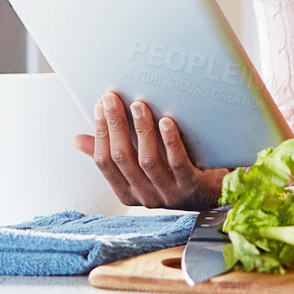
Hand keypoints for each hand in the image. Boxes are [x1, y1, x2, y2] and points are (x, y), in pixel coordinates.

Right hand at [72, 92, 228, 209]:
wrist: (216, 191)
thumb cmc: (176, 174)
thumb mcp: (141, 166)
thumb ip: (113, 154)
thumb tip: (78, 139)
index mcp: (128, 191)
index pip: (104, 162)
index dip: (99, 133)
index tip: (100, 106)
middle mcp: (146, 196)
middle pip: (122, 158)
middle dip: (115, 125)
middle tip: (113, 98)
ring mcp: (169, 193)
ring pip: (147, 160)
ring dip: (141, 130)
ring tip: (139, 104)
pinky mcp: (192, 186)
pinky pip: (177, 163)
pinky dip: (170, 141)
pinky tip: (166, 121)